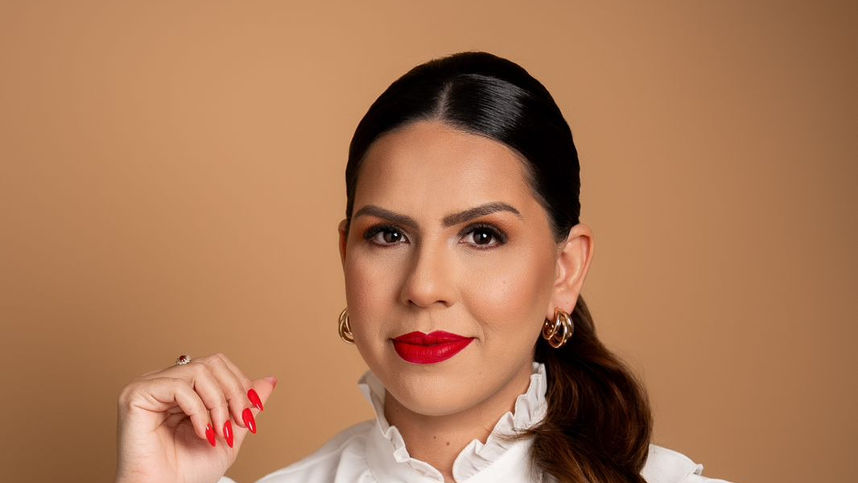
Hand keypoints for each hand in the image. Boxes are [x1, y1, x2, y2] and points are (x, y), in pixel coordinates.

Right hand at [116, 353, 276, 482]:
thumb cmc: (189, 472)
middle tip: (239, 422)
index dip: (240, 384)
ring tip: (218, 432)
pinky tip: (201, 433)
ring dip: (218, 404)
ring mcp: (148, 386)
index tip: (251, 413)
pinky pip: (178, 387)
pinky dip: (198, 410)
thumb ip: (246, 404)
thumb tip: (270, 379)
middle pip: (211, 363)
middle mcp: (164, 382)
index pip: (217, 365)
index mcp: (182, 387)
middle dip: (234, 393)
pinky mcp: (135, 395)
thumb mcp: (229, 432)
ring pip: (199, 371)